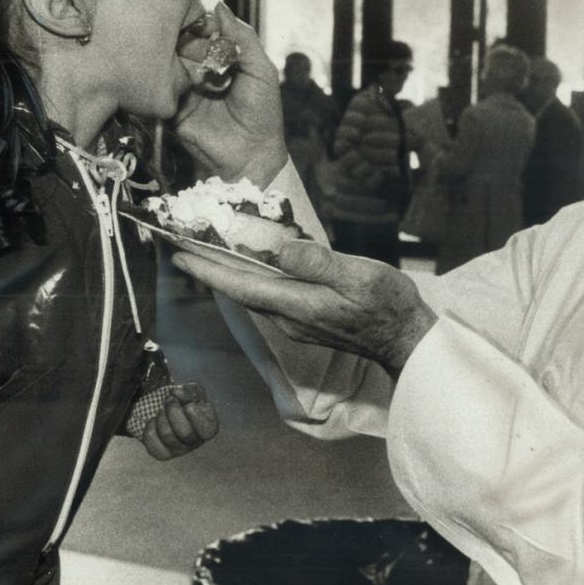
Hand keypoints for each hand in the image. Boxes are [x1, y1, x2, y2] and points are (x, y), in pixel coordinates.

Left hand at [139, 382, 219, 459]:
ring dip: (161, 416)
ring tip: (162, 409)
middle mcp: (194, 442)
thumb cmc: (185, 401)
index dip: (196, 417)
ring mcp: (178, 450)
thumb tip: (176, 392)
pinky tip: (155, 421)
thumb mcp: (192, 391)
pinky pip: (151, 439)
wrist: (169, 410)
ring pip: (167, 435)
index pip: (207, 431)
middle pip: (185, 433)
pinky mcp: (162, 453)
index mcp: (208, 428)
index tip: (188, 405)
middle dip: (174, 411)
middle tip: (170, 400)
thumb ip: (189, 390)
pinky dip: (150, 425)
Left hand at [172, 240, 437, 373]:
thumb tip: (280, 250)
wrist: (405, 339)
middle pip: (239, 288)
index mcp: (295, 303)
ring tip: (207, 249)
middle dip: (208, 267)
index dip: (206, 268)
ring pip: (253, 291)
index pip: (239, 284)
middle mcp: (287, 316)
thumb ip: (318, 263)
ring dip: (228, 272)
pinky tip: (251, 263)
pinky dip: (252, 277)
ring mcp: (295, 320)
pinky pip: (270, 294)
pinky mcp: (306, 318)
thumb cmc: (387, 305)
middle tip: (180, 245)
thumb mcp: (358, 276)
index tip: (177, 253)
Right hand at [173, 4, 288, 185]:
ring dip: (181, 60)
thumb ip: (243, 37)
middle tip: (200, 51)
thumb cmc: (262, 112)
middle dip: (189, 41)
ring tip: (197, 71)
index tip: (203, 23)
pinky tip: (183, 82)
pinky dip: (169, 80)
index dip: (201, 22)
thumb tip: (220, 6)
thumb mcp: (261, 70)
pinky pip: (162, 86)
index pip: (203, 29)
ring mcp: (184, 86)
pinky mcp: (171, 105)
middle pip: (183, 41)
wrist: (251, 154)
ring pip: (170, 60)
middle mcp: (199, 68)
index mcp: (221, 58)